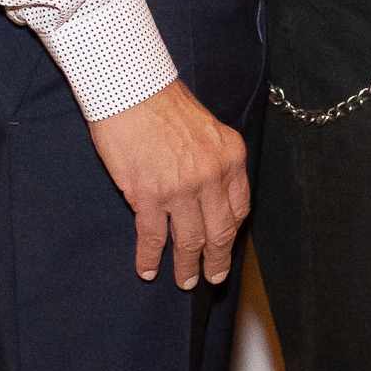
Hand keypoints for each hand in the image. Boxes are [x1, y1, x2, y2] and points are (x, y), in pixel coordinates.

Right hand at [86, 79, 248, 284]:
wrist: (131, 89)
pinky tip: (148, 270)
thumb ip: (214, 161)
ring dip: (187, 266)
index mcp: (230, 158)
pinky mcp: (150, 196)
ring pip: (190, 241)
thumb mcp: (208, 129)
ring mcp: (181, 190)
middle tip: (213, 278)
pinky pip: (154, 237)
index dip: (232, 234)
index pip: (239, 208)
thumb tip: (210, 193)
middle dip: (216, 261)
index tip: (226, 247)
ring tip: (185, 281)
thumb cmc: (163, 103)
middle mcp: (211, 177)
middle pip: (219, 232)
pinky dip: (150, 258)